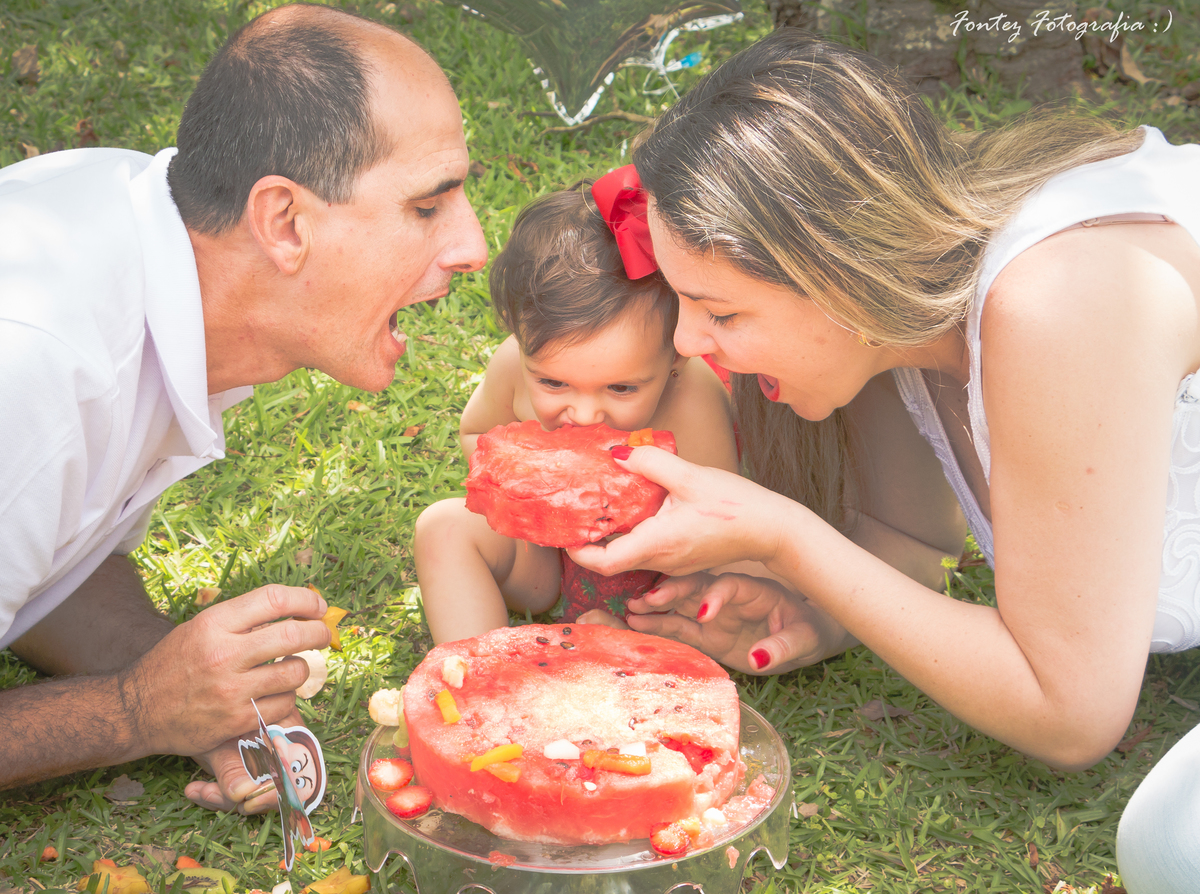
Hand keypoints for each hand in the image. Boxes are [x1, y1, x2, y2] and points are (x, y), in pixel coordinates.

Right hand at [118, 585, 329, 760]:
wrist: (136, 711)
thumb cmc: (174, 664)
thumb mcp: (200, 628)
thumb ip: (243, 620)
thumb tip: (295, 611)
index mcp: (214, 623)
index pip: (274, 599)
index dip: (305, 600)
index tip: (317, 606)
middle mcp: (224, 654)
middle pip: (293, 634)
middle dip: (318, 632)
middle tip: (323, 635)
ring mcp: (231, 690)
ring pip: (295, 672)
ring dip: (301, 669)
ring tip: (290, 669)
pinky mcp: (236, 721)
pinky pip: (284, 704)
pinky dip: (287, 698)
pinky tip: (275, 695)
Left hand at [568, 446, 796, 576]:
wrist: (773, 528)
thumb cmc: (735, 504)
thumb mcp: (690, 475)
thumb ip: (650, 462)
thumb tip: (617, 452)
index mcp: (658, 543)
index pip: (604, 563)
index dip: (579, 552)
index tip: (565, 533)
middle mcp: (662, 560)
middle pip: (613, 562)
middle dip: (590, 542)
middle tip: (575, 514)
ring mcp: (673, 564)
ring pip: (631, 557)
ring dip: (613, 538)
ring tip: (600, 509)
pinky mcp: (683, 559)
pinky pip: (649, 552)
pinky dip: (634, 537)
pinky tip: (636, 512)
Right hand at [625, 572, 855, 673]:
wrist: (805, 636)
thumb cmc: (808, 630)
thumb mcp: (804, 639)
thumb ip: (781, 647)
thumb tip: (757, 660)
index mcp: (753, 590)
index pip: (729, 585)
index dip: (714, 596)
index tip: (704, 615)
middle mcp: (727, 597)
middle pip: (695, 586)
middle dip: (671, 591)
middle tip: (647, 598)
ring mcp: (714, 613)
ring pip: (680, 602)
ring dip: (657, 604)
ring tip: (631, 608)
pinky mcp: (706, 633)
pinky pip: (678, 626)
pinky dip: (658, 624)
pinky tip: (634, 623)